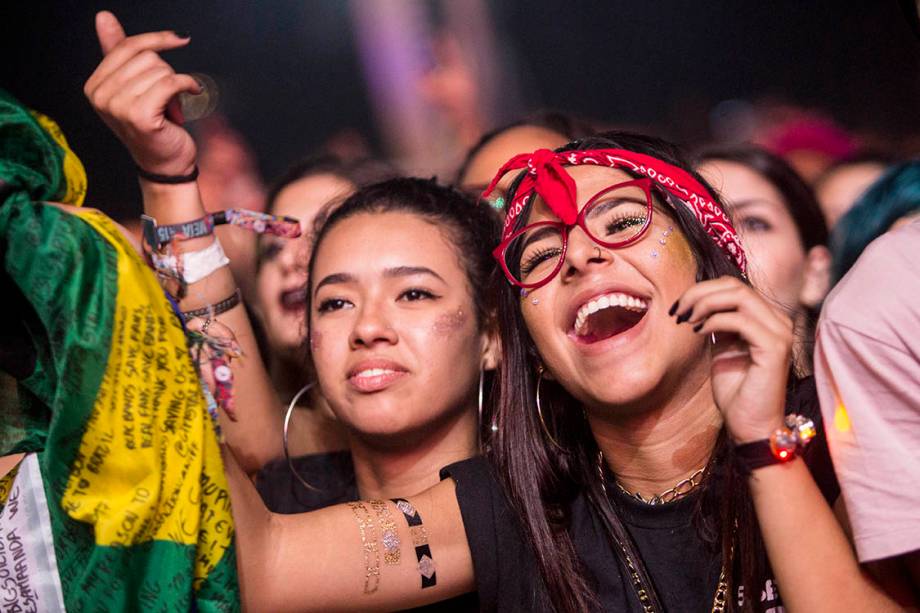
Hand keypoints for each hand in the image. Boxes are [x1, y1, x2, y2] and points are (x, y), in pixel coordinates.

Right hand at [84, 11, 199, 175]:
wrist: (164, 164)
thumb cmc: (154, 127)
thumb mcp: (134, 86)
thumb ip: (119, 52)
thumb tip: (104, 18)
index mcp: (95, 85)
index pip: (128, 47)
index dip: (157, 40)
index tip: (179, 38)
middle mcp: (100, 96)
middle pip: (147, 58)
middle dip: (166, 73)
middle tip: (167, 97)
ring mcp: (118, 107)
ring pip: (160, 70)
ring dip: (176, 85)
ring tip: (171, 105)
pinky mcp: (139, 116)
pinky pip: (171, 83)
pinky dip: (187, 85)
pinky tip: (192, 92)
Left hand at [673, 276, 793, 442]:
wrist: (750, 426)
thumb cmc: (736, 391)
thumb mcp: (722, 349)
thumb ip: (718, 324)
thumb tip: (699, 303)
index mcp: (768, 319)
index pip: (734, 287)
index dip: (702, 290)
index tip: (678, 307)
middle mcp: (779, 321)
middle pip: (735, 286)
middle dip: (699, 293)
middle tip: (677, 311)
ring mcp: (780, 333)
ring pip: (739, 296)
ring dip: (704, 304)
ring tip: (685, 320)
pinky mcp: (775, 348)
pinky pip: (740, 320)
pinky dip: (714, 321)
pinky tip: (698, 332)